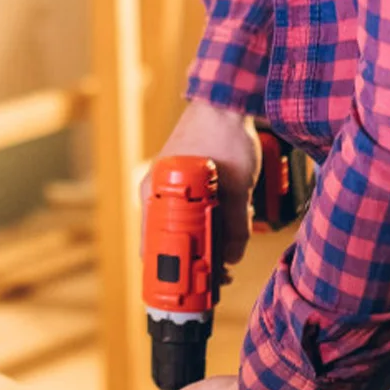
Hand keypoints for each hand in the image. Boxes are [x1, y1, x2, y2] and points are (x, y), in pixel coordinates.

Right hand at [144, 99, 261, 269]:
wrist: (225, 101)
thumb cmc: (224, 136)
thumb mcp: (237, 187)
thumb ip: (236, 224)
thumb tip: (232, 258)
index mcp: (155, 193)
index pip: (151, 246)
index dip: (169, 271)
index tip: (189, 288)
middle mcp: (155, 192)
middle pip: (166, 243)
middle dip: (190, 263)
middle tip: (216, 278)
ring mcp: (167, 188)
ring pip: (179, 232)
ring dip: (201, 247)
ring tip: (225, 258)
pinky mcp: (182, 185)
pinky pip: (187, 217)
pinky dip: (204, 228)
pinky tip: (225, 231)